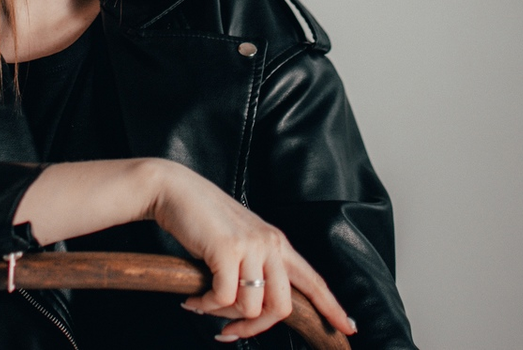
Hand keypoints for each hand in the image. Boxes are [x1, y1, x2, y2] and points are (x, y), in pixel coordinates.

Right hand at [149, 160, 356, 340]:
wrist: (174, 189)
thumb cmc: (200, 217)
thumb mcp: (238, 240)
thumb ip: (252, 265)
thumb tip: (251, 309)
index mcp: (276, 242)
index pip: (313, 279)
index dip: (332, 306)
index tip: (348, 327)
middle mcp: (270, 243)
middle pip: (282, 306)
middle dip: (255, 328)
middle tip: (230, 334)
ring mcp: (250, 246)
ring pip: (252, 307)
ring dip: (224, 316)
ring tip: (203, 306)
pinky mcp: (227, 250)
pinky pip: (223, 299)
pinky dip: (206, 306)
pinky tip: (193, 300)